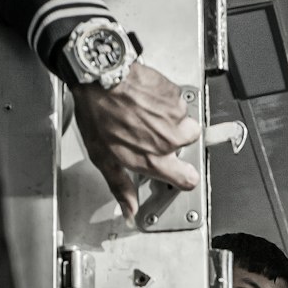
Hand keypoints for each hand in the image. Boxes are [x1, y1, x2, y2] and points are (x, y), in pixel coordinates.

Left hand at [70, 62, 201, 224]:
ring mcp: (174, 116)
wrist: (98, 75)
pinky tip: (148, 99)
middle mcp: (169, 140)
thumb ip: (122, 187)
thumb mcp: (104, 158)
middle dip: (177, 139)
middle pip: (190, 145)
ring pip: (185, 122)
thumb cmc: (98, 114)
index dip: (186, 176)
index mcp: (154, 160)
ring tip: (149, 112)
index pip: (189, 179)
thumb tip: (130, 212)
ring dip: (171, 119)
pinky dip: (167, 101)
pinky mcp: (174, 94)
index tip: (180, 171)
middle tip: (156, 132)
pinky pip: (178, 101)